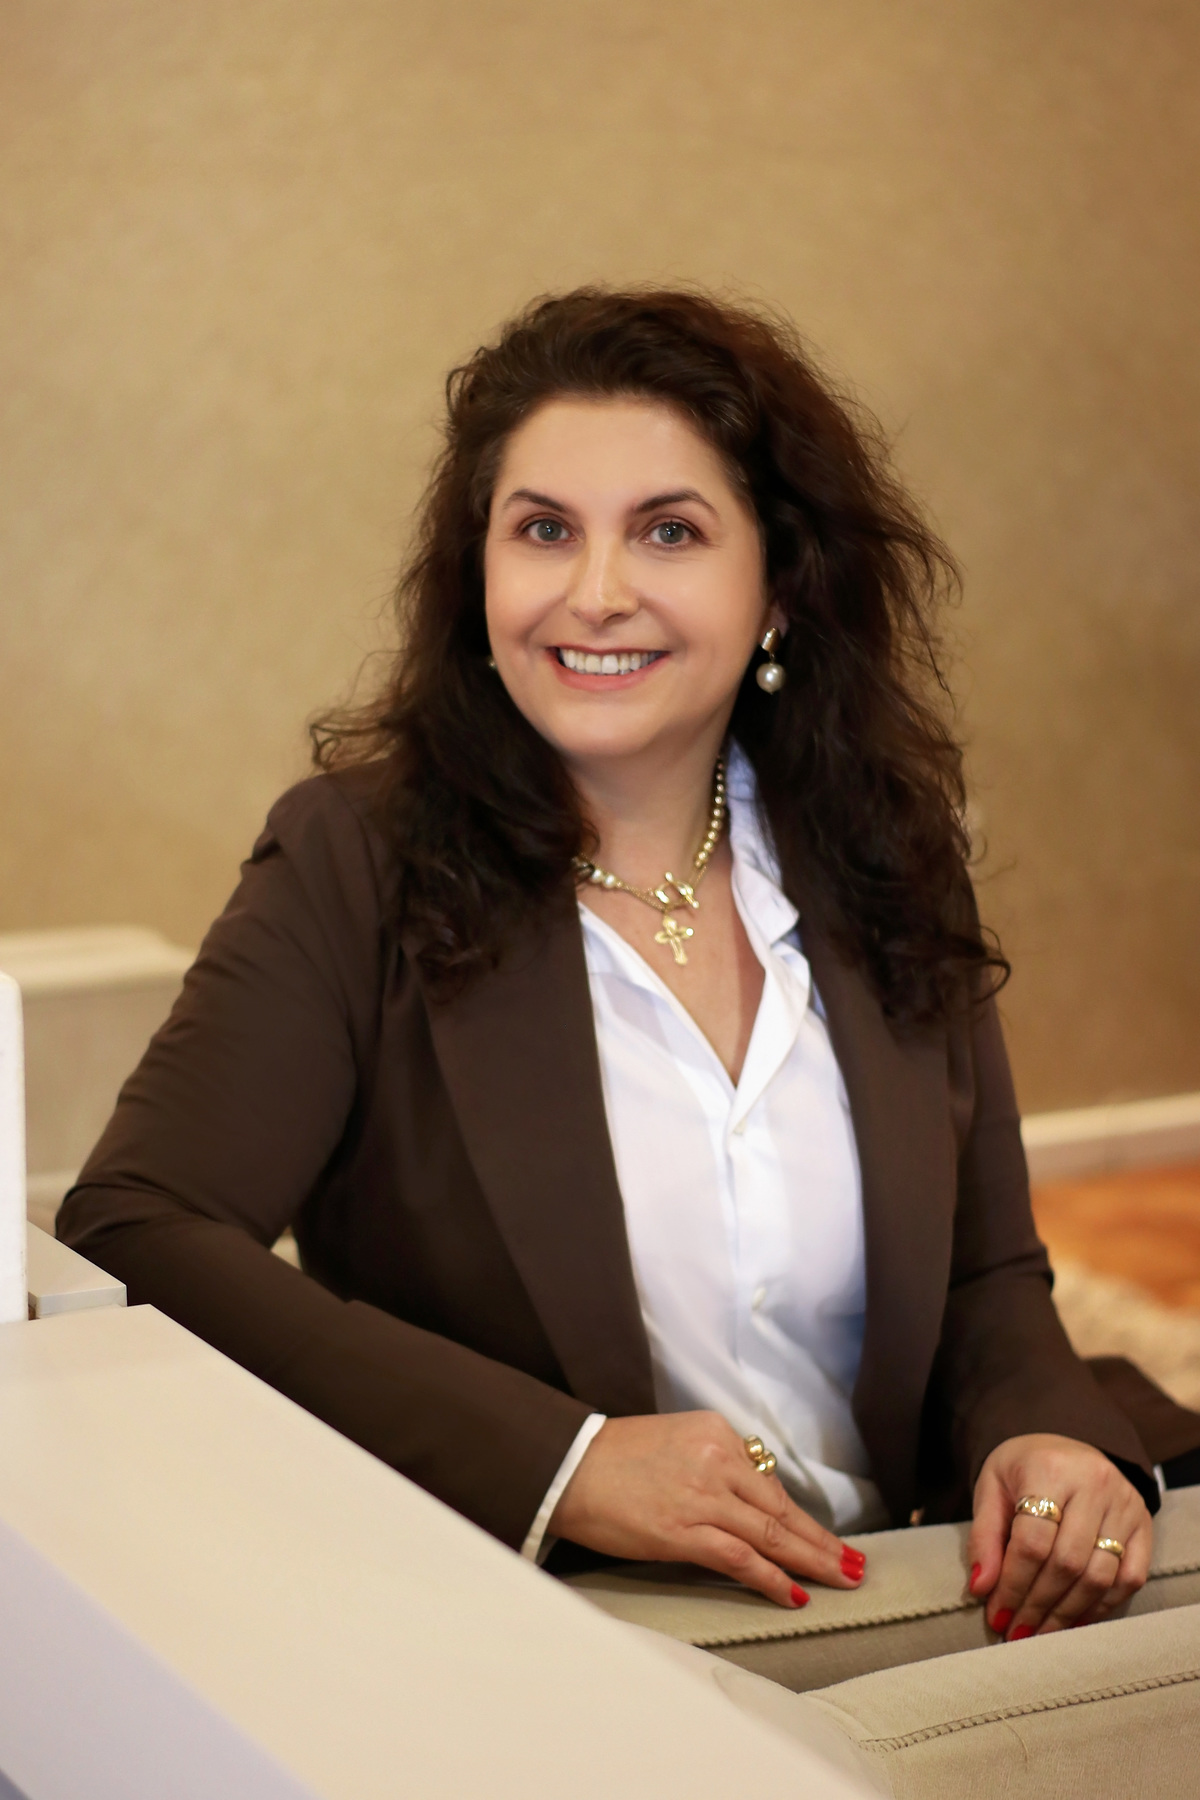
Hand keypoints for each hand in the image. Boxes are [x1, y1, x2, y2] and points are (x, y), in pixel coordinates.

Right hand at [548, 1411, 866, 1607]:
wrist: (570, 1466)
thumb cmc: (614, 1457)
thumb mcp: (675, 1441)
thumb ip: (713, 1465)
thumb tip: (746, 1502)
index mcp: (716, 1432)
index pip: (769, 1482)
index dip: (803, 1516)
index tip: (828, 1536)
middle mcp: (717, 1459)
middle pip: (781, 1508)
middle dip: (822, 1542)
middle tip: (855, 1564)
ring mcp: (703, 1496)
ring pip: (771, 1534)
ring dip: (812, 1561)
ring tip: (840, 1580)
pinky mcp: (685, 1531)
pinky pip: (742, 1558)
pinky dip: (772, 1578)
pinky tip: (794, 1593)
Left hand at [968, 1433, 1151, 1637]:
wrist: (1065, 1449)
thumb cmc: (1023, 1470)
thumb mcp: (991, 1488)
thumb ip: (984, 1536)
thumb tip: (981, 1588)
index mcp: (1050, 1468)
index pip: (1032, 1541)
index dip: (1013, 1585)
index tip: (997, 1615)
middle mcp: (1094, 1483)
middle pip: (1067, 1563)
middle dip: (1038, 1606)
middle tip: (1016, 1632)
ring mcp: (1125, 1504)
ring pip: (1100, 1576)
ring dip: (1067, 1614)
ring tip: (1040, 1632)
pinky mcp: (1143, 1523)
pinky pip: (1130, 1578)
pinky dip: (1102, 1606)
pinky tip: (1075, 1619)